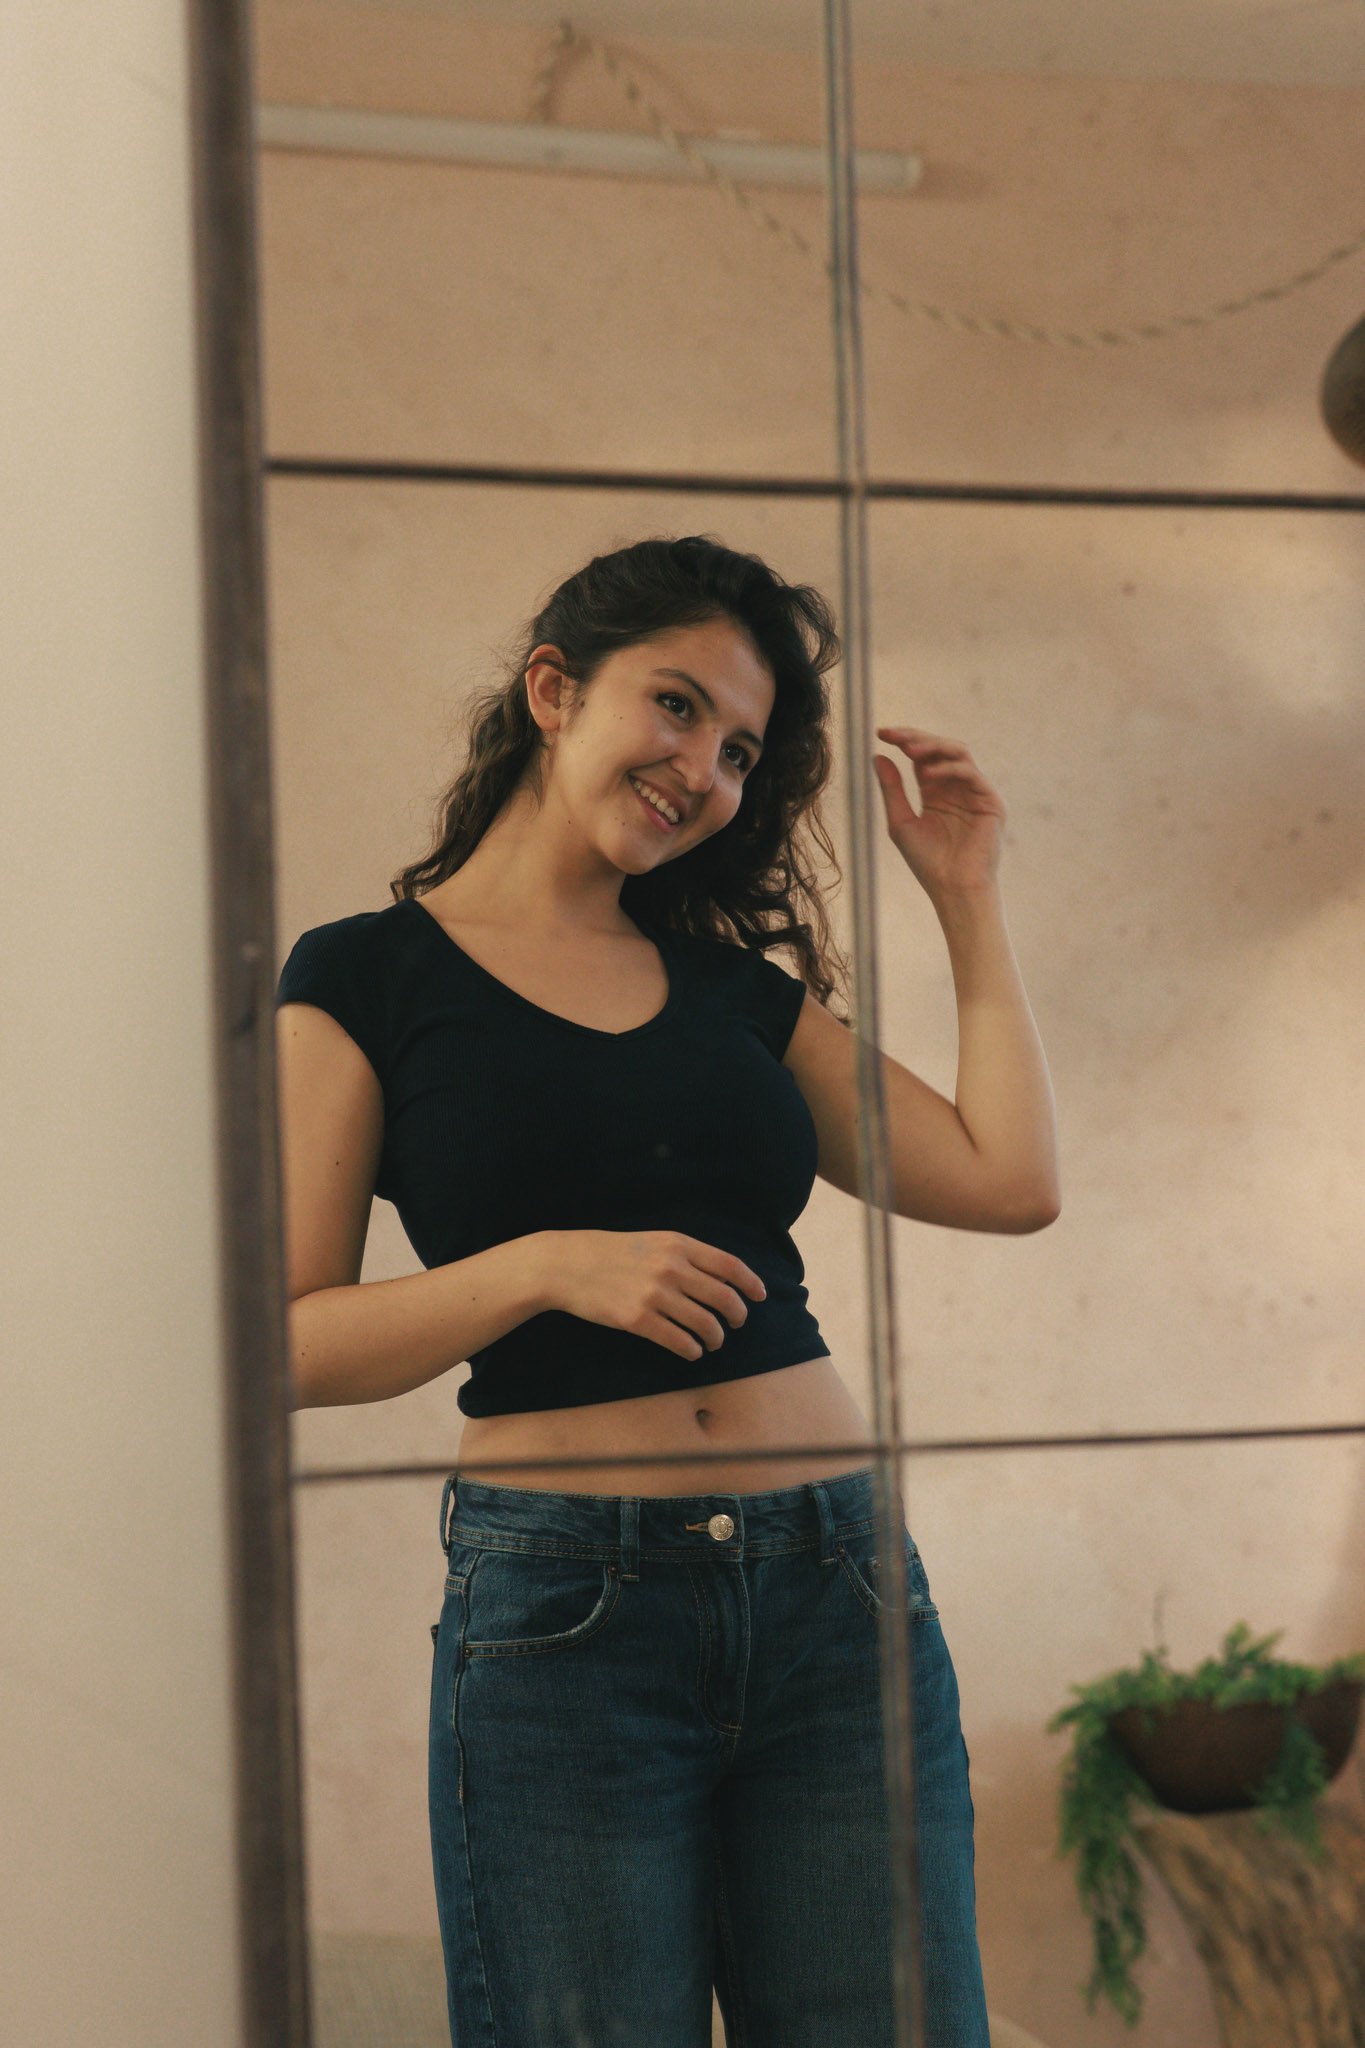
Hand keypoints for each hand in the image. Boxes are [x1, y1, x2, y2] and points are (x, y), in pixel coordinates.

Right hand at [544, 1230, 767, 1362]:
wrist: (567, 1264)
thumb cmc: (611, 1252)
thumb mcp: (652, 1241)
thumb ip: (684, 1255)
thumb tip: (719, 1277)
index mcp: (678, 1244)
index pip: (730, 1266)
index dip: (750, 1284)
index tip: (759, 1297)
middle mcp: (671, 1268)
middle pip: (724, 1298)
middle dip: (737, 1316)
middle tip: (736, 1325)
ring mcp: (655, 1295)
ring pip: (705, 1324)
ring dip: (715, 1338)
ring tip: (712, 1342)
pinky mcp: (638, 1320)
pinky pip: (679, 1341)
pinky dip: (692, 1351)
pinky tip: (692, 1351)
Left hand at [872, 726, 1006, 900]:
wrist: (953, 889)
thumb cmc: (928, 862)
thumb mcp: (901, 822)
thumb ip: (892, 789)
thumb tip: (877, 755)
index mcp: (936, 792)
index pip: (922, 757)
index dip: (904, 741)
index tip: (881, 733)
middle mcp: (957, 788)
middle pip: (940, 749)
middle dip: (917, 738)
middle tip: (894, 735)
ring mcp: (975, 792)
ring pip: (958, 753)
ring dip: (933, 747)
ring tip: (909, 749)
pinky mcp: (990, 801)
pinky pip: (971, 773)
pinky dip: (948, 768)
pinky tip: (926, 774)